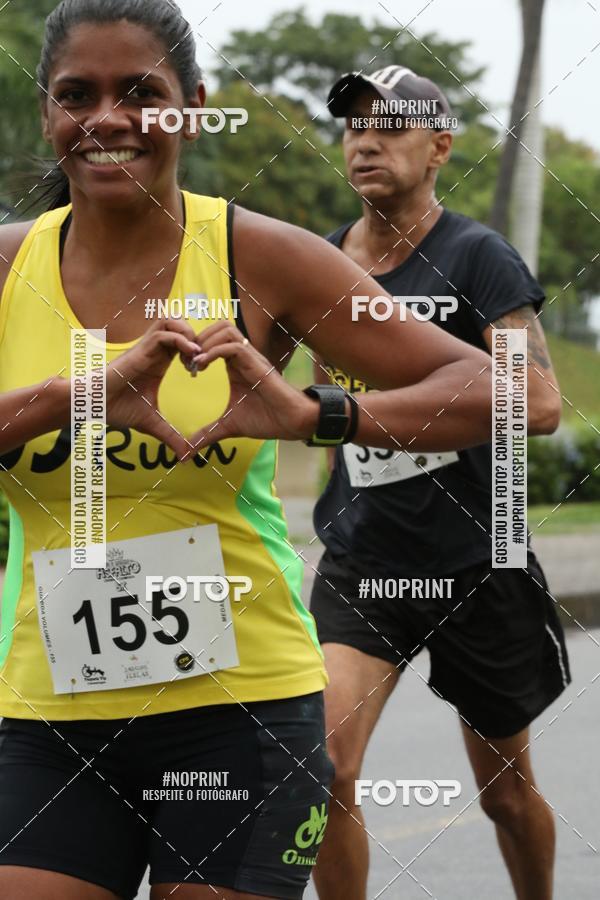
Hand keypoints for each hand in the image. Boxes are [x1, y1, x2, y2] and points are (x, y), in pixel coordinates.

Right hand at [105, 318, 198, 456]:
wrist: (94, 406)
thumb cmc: (117, 409)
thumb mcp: (153, 424)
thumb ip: (171, 436)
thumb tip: (186, 456)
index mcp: (159, 361)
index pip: (183, 340)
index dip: (197, 349)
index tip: (201, 369)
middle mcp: (154, 350)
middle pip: (180, 323)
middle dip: (196, 336)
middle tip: (202, 359)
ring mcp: (146, 347)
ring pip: (172, 320)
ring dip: (188, 334)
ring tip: (196, 355)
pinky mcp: (139, 350)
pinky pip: (164, 333)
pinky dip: (180, 341)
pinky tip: (189, 359)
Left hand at [181, 322, 317, 459]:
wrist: (292, 422)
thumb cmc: (267, 419)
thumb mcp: (228, 426)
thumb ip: (207, 434)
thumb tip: (187, 453)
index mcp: (235, 365)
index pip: (213, 339)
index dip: (195, 348)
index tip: (186, 368)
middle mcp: (243, 356)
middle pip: (218, 326)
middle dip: (198, 340)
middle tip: (187, 362)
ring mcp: (251, 358)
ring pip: (226, 329)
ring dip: (206, 342)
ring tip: (195, 363)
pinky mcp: (258, 364)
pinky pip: (234, 346)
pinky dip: (215, 352)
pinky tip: (203, 366)